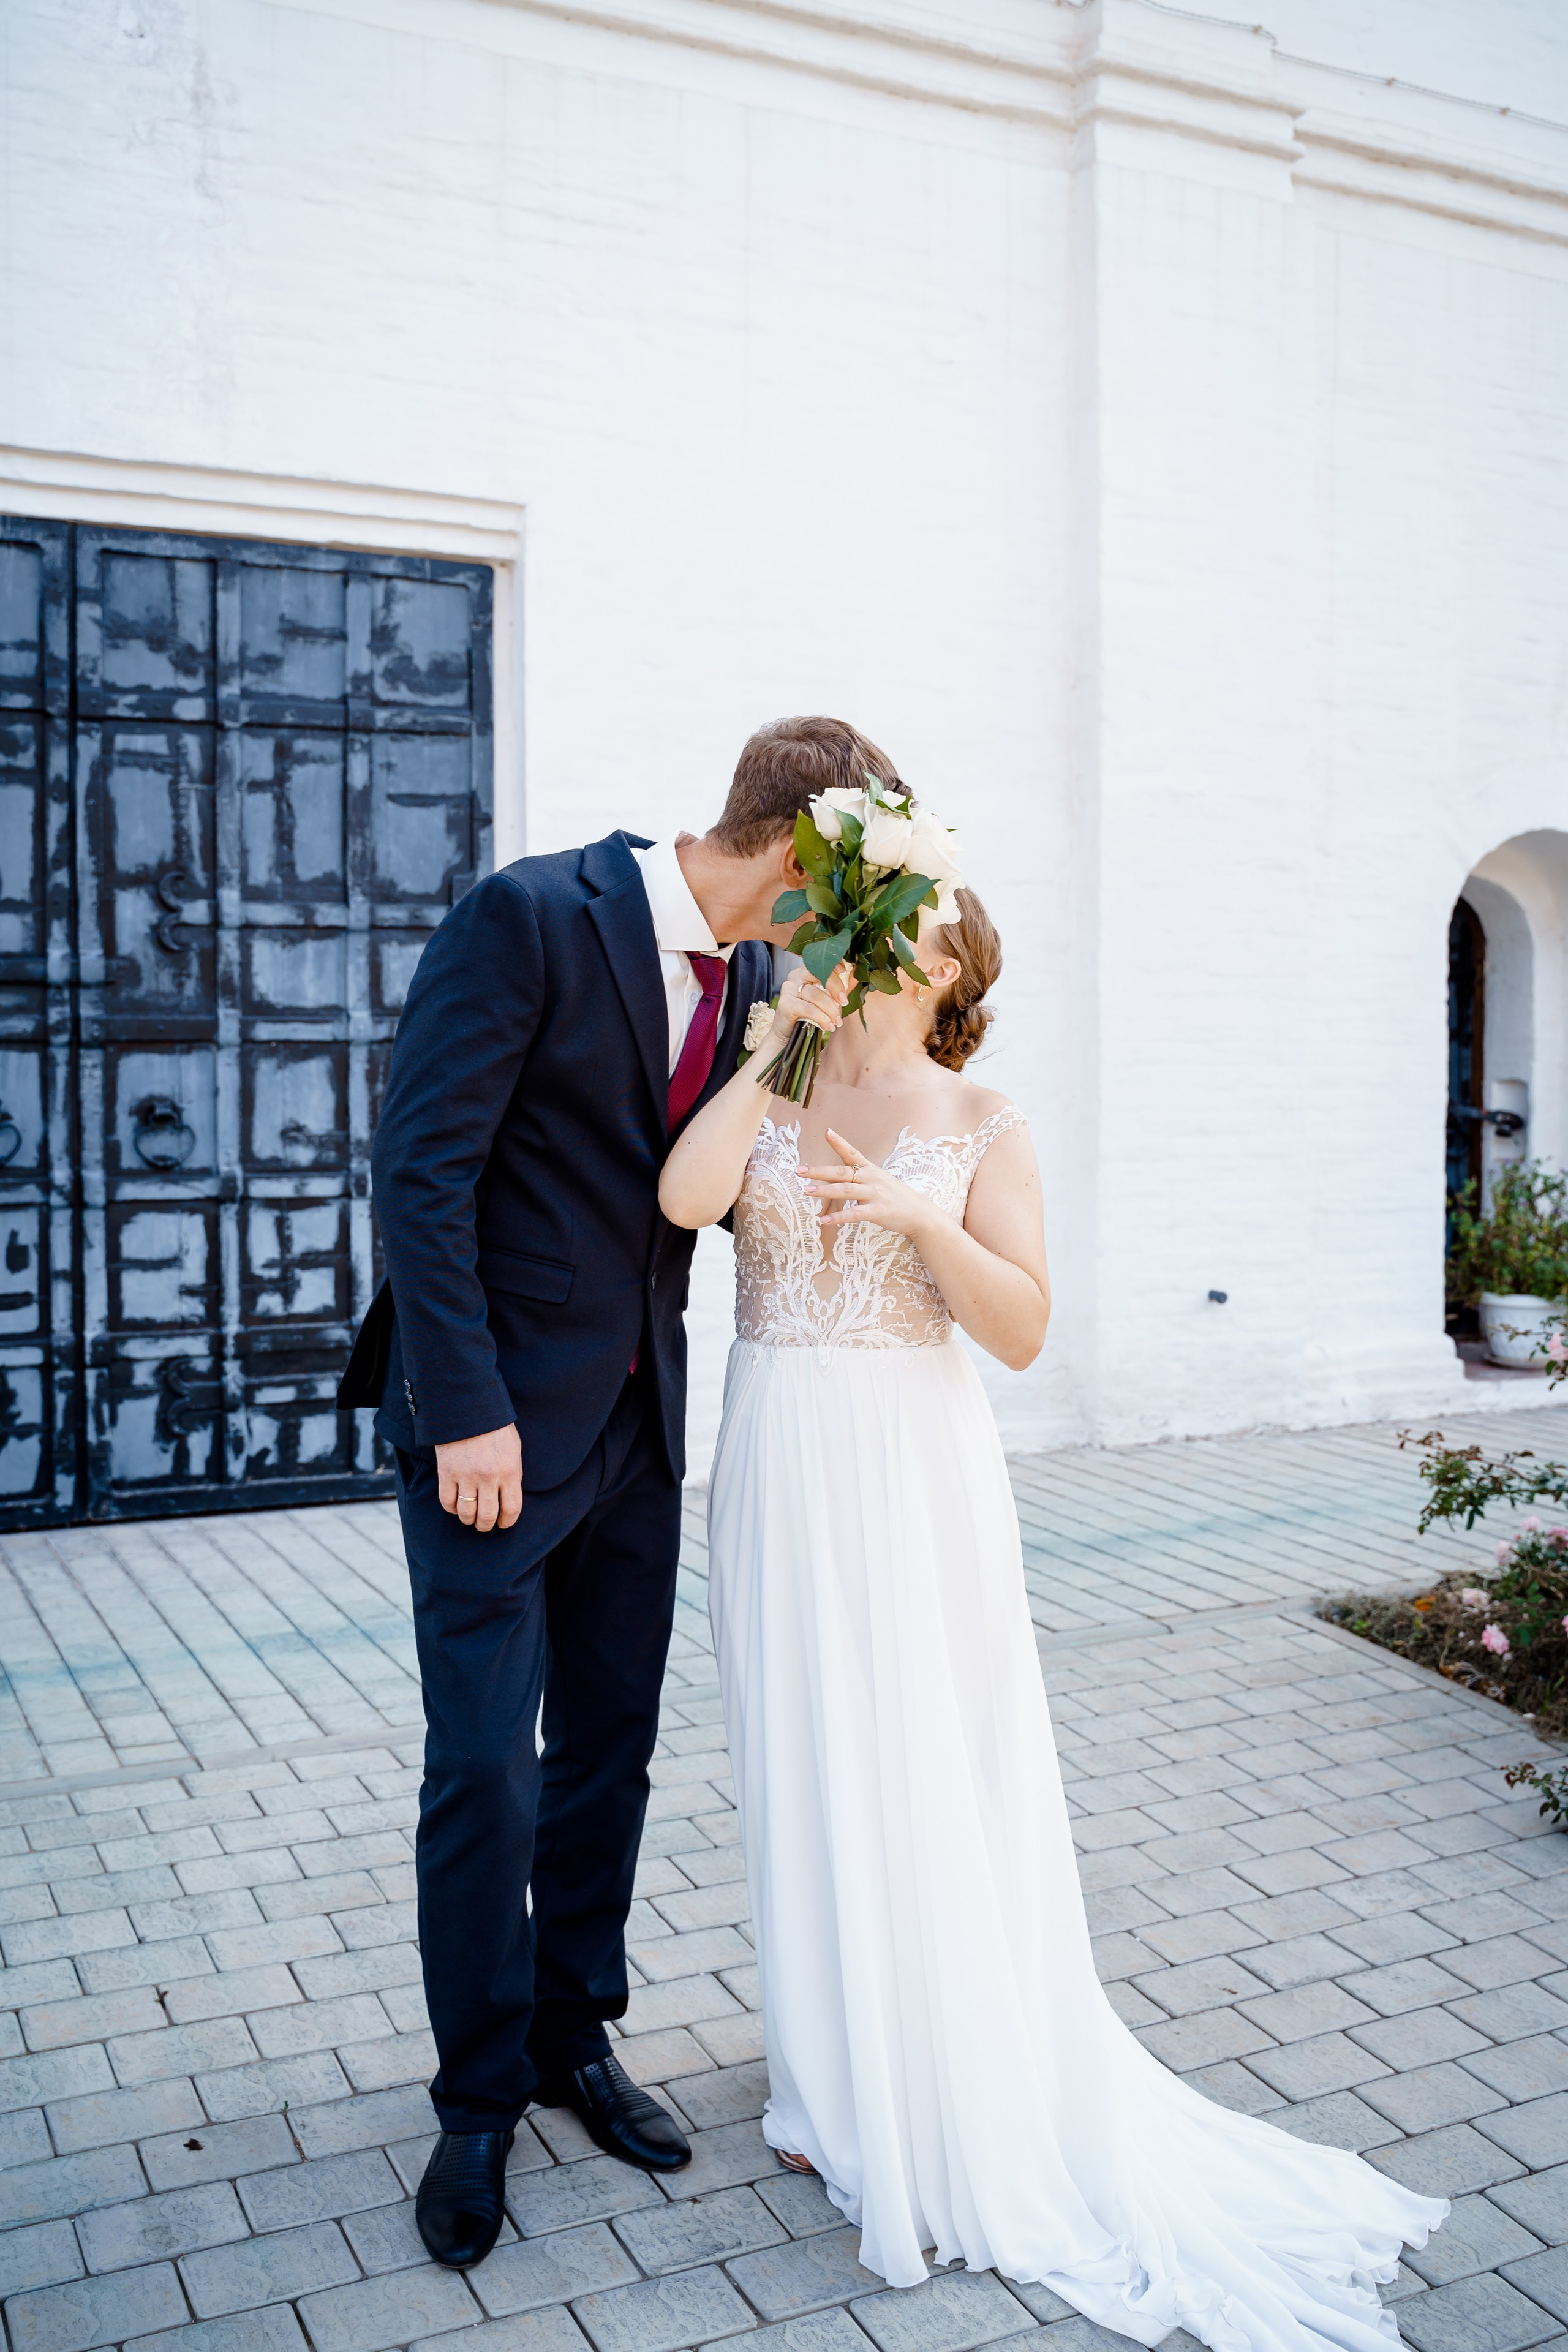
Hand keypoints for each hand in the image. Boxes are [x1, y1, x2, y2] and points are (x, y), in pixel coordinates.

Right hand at [435, 1423, 522, 1532]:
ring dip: (468, 1519)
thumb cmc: (494, 1427)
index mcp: (509, 1471)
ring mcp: (466, 1476)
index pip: (511, 1509)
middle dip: (485, 1525)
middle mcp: (488, 1477)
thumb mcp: (514, 1449)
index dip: (507, 1521)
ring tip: (469, 1517)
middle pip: (486, 1516)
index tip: (503, 1523)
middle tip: (484, 1524)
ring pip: (466, 1513)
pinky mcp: (447, 1472)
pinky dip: (451, 1508)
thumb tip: (509, 1496)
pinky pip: (447, 1502)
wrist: (468, 1407)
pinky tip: (455, 1505)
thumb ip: (513, 1473)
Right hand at [765, 962, 851, 1053]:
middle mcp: (795, 976)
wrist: (789, 1035)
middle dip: (835, 987)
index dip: (833, 963)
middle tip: (844, 1002)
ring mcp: (788, 989)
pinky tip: (828, 1026)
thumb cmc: (809, 1017)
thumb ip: (838, 989)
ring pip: (815, 994)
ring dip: (830, 1009)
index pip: (820, 962)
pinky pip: (809, 1009)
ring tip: (837, 1021)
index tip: (844, 971)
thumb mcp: (827, 1001)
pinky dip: (822, 1018)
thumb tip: (855, 977)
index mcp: (805, 972)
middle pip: (817, 973)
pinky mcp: (785, 1004)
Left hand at [799, 1129, 932, 1239]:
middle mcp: (871, 1178)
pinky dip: (837, 1217)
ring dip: (824, 1191)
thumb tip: (829, 1178)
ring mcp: (875, 1195)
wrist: (919, 1213)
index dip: (839, 1143)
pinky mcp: (878, 1211)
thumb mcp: (877, 1182)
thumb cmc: (894, 1196)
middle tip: (799, 1170)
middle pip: (841, 1172)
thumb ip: (855, 1179)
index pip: (852, 1153)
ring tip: (806, 1191)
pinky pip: (854, 1214)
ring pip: (845, 1190)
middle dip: (819, 1171)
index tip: (826, 1132)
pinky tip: (823, 1220)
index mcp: (871, 1169)